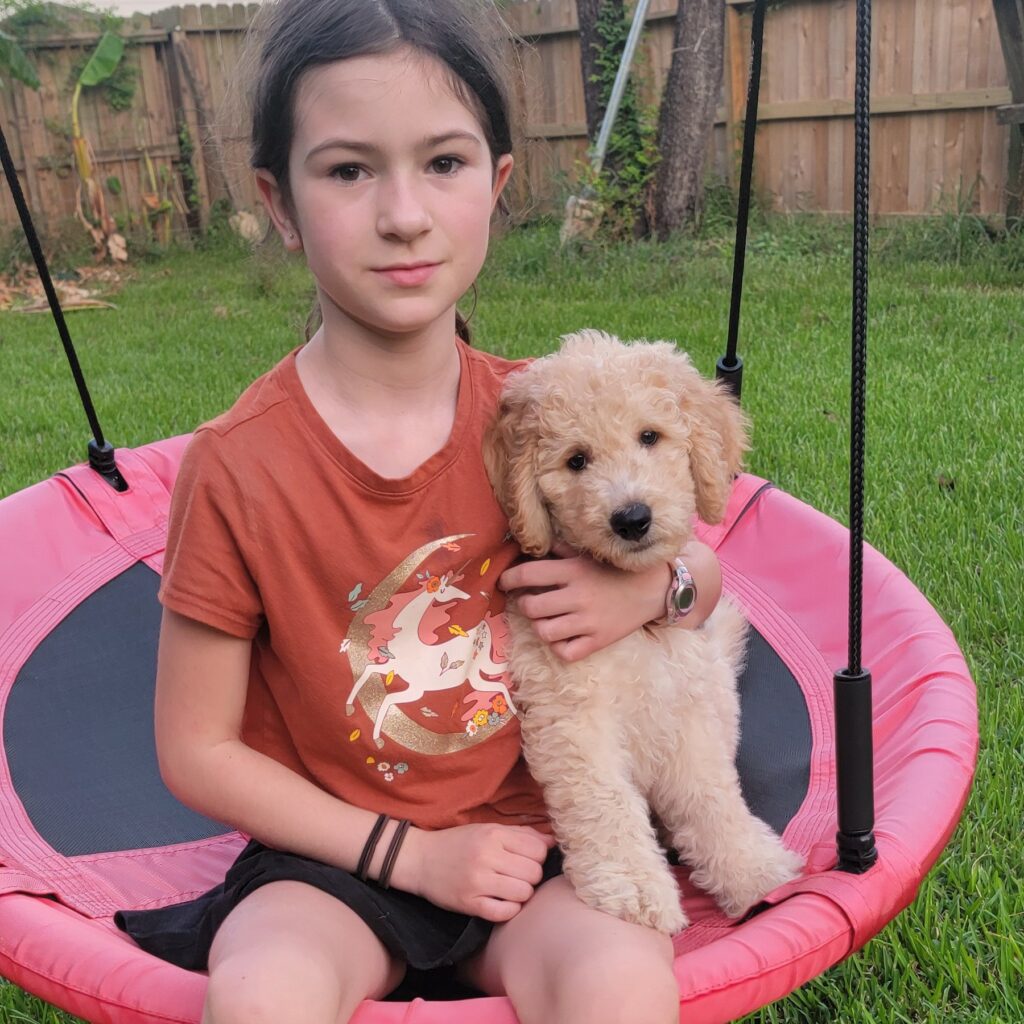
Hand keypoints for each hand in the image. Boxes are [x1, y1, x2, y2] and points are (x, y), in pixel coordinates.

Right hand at [395, 823, 554, 921]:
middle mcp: (487, 856)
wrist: (419, 859)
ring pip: (523, 893)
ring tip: (509, 888)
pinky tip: (501, 902)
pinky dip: (509, 909)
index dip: (537, 857)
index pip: (537, 850)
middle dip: (531, 877)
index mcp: (493, 834)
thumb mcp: (487, 830)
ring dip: (521, 893)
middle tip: (518, 876)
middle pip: (534, 873)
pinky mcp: (470, 903)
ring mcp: (478, 881)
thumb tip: (552, 841)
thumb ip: (521, 834)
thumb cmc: (458, 843)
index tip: (526, 860)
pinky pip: (505, 912)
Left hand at [498, 540, 721, 662]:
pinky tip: (562, 636)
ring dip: (540, 625)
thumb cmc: (618, 568)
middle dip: (525, 603)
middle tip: (531, 600)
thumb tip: (533, 545)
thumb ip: (563, 550)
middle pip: (531, 607)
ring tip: (547, 618)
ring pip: (544, 632)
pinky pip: (565, 652)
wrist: (655, 588)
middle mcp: (578, 597)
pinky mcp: (599, 641)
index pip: (527, 574)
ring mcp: (588, 622)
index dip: (508, 578)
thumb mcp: (590, 554)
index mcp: (573, 571)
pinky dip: (558, 646)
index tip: (505, 581)